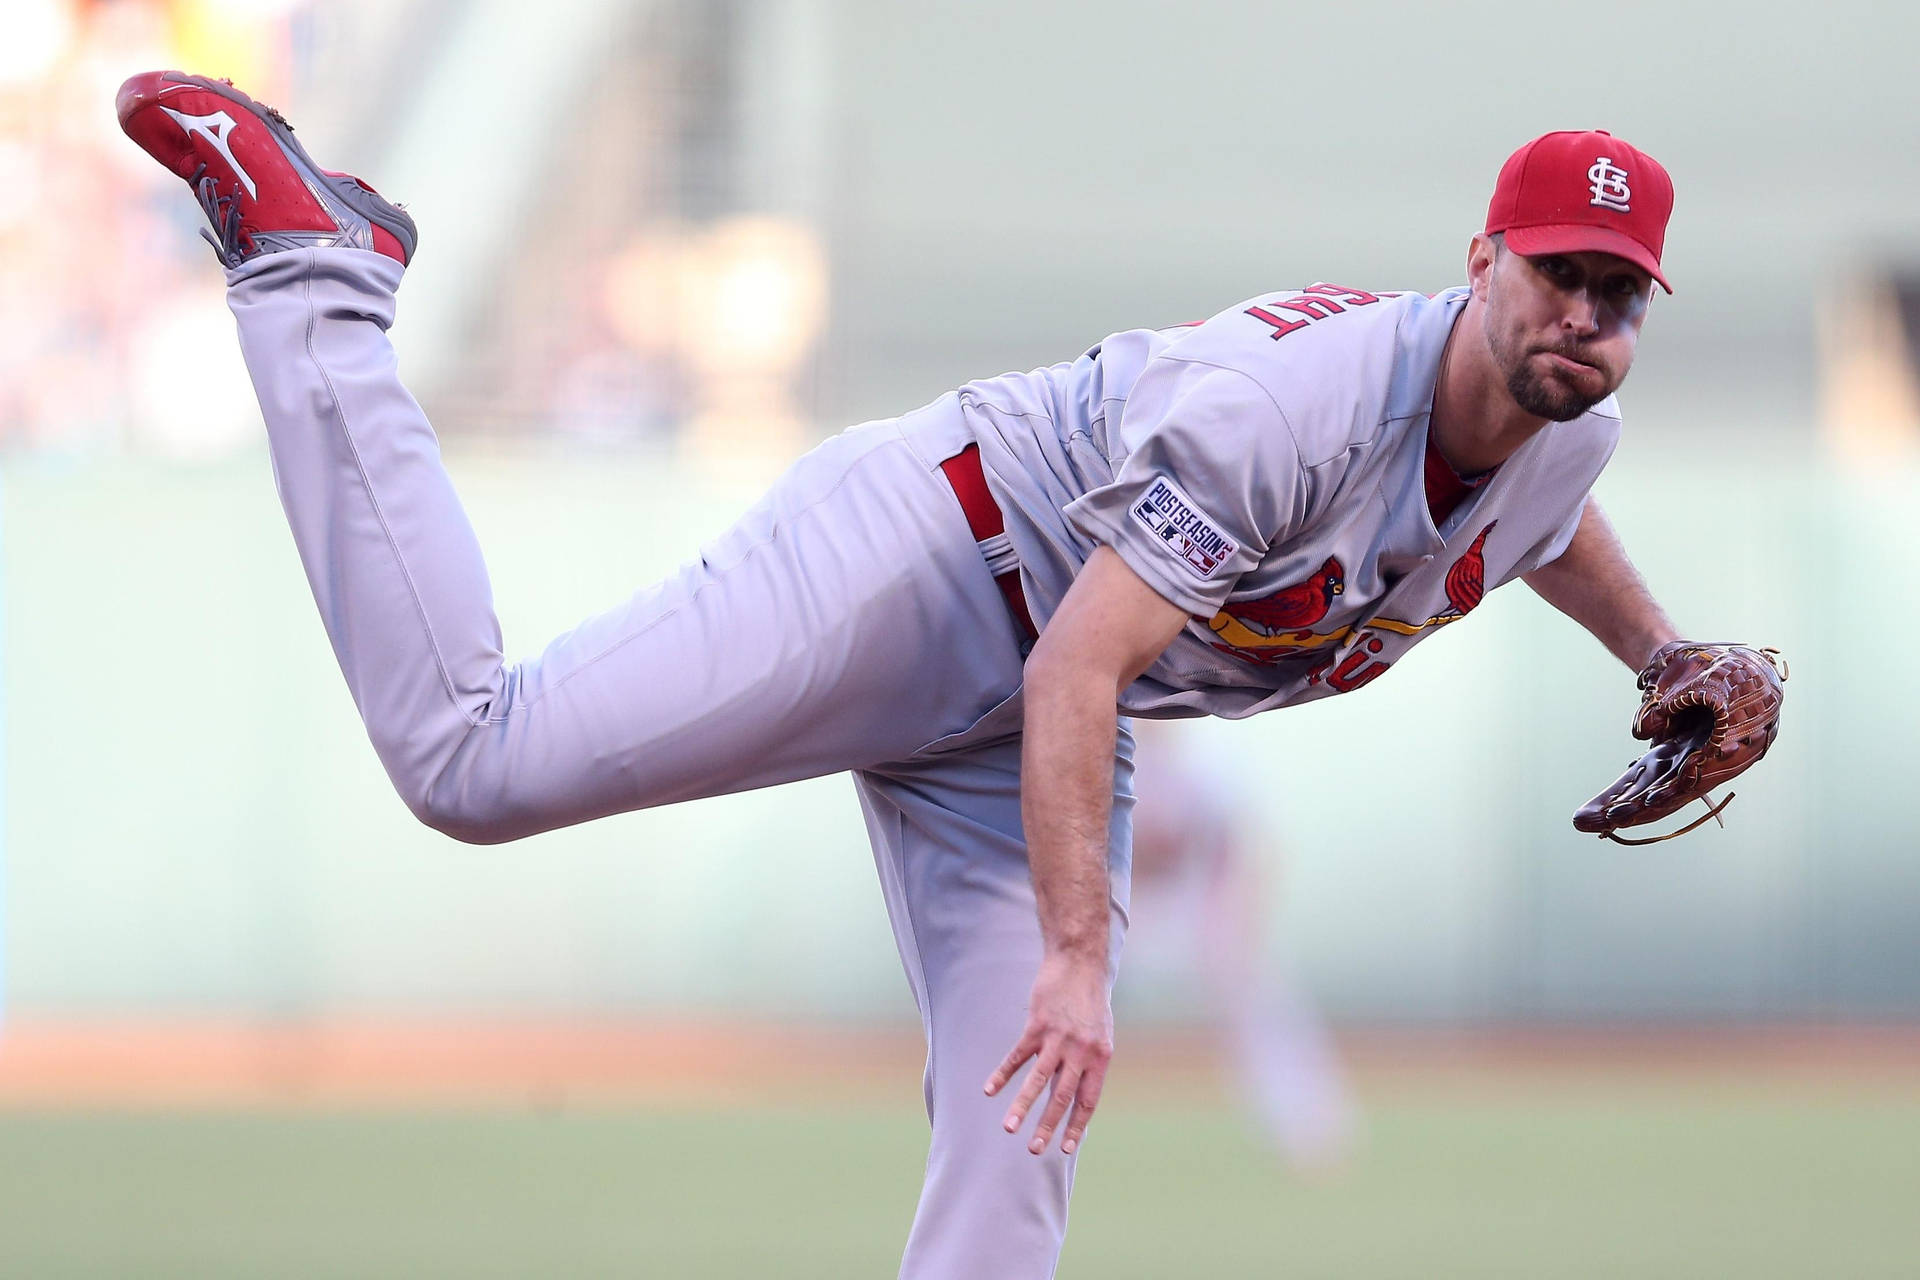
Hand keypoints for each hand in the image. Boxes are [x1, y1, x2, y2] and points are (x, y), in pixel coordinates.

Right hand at [983, 950, 1112, 1155]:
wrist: (1080, 963)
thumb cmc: (1090, 1001)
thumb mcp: (1099, 1035)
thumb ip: (1087, 1064)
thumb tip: (1071, 1095)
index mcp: (1100, 1057)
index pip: (1088, 1101)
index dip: (1076, 1126)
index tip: (1065, 1149)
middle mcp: (1080, 1051)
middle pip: (1061, 1096)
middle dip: (1047, 1126)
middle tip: (1034, 1150)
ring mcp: (1058, 1038)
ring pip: (1037, 1080)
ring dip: (1021, 1106)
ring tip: (1009, 1129)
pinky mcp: (1037, 1025)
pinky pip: (1017, 1055)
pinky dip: (1003, 1074)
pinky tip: (990, 1090)